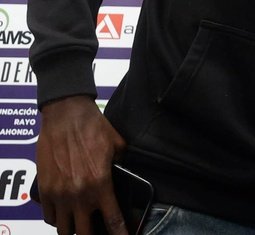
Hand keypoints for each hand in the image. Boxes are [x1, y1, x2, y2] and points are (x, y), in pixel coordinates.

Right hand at [36, 95, 127, 234]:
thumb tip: (125, 173)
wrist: (65, 115)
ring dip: (74, 230)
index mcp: (101, 184)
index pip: (112, 220)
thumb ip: (122, 164)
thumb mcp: (117, 145)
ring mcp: (59, 194)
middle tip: (99, 232)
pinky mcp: (44, 189)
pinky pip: (49, 216)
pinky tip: (65, 215)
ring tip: (81, 226)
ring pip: (64, 229)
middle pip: (85, 233)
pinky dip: (58, 220)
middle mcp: (79, 194)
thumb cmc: (93, 127)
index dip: (120, 234)